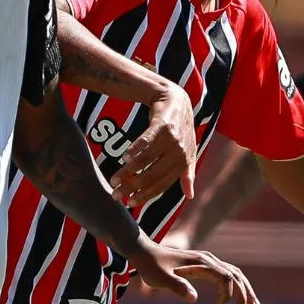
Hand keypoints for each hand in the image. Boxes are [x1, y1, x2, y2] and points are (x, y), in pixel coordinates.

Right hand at [109, 83, 197, 208]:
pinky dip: (134, 149)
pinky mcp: (161, 125)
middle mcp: (178, 152)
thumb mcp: (189, 153)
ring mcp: (170, 138)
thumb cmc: (182, 130)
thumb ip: (187, 174)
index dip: (145, 195)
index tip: (130, 203)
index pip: (162, 185)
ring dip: (128, 171)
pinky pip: (146, 140)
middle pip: (151, 175)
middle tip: (116, 194)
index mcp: (184, 163)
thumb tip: (190, 196)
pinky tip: (124, 157)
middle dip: (131, 187)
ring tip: (114, 179)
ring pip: (146, 160)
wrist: (177, 100)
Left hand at [127, 242, 259, 303]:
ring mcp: (208, 262)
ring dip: (244, 290)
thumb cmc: (151, 267)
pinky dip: (236, 286)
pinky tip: (237, 298)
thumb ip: (177, 286)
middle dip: (243, 295)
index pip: (225, 277)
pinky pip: (226, 275)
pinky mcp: (204, 266)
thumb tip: (194, 298)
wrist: (143, 252)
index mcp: (201, 262)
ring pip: (234, 274)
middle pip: (235, 275)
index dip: (228, 294)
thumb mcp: (161, 279)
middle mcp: (208, 260)